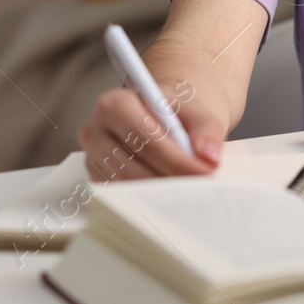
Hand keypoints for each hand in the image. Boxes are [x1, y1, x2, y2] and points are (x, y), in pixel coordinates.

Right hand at [77, 40, 239, 180]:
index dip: (176, 159)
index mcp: (114, 104)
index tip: (206, 172)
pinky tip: (174, 196)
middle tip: (201, 188)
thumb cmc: (177, 110)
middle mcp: (95, 131)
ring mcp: (92, 158)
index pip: (144, 138)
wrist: (165, 114)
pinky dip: (150, 199)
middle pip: (131, 167)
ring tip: (191, 192)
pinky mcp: (98, 178)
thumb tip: (210, 157)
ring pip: (126, 186)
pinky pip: (122, 196)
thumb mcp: (196, 110)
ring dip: (160, 193)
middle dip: (169, 180)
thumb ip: (207, 129)